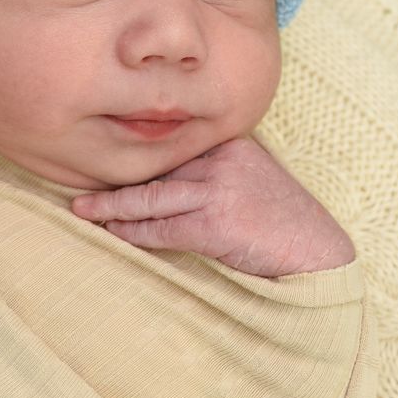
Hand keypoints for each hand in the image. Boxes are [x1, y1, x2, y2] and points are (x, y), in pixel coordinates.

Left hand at [71, 137, 355, 277]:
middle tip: (78, 182)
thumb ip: (214, 170)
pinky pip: (161, 229)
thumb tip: (163, 181)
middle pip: (156, 168)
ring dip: (111, 206)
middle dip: (117, 179)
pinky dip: (133, 233)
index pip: (172, 149)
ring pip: (150, 196)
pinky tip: (112, 234)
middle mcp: (222, 159)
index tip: (104, 158)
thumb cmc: (283, 221)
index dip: (137, 158)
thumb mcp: (251, 179)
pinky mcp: (215, 224)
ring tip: (82, 210)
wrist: (318, 254)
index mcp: (229, 143)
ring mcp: (218, 190)